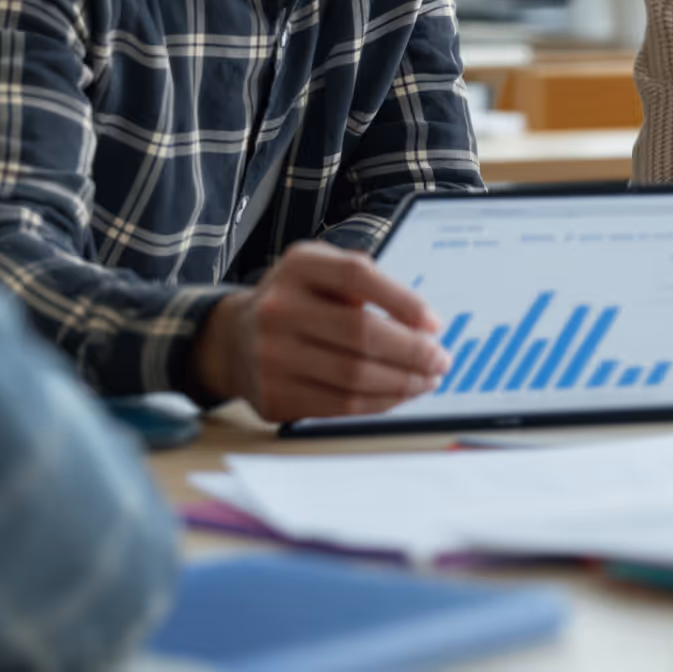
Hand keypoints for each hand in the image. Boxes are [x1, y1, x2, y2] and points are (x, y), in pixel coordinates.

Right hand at [191, 240, 448, 421]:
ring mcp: (271, 356)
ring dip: (403, 383)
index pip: (357, 276)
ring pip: (354, 377)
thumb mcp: (322, 272)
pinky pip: (339, 406)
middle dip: (412, 352)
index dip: (403, 301)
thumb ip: (366, 284)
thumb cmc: (297, 301)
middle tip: (441, 360)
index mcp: (298, 267)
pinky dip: (379, 403)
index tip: (434, 324)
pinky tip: (398, 395)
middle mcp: (278, 308)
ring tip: (427, 380)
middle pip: (360, 334)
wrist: (232, 339)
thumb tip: (423, 325)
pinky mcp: (272, 397)